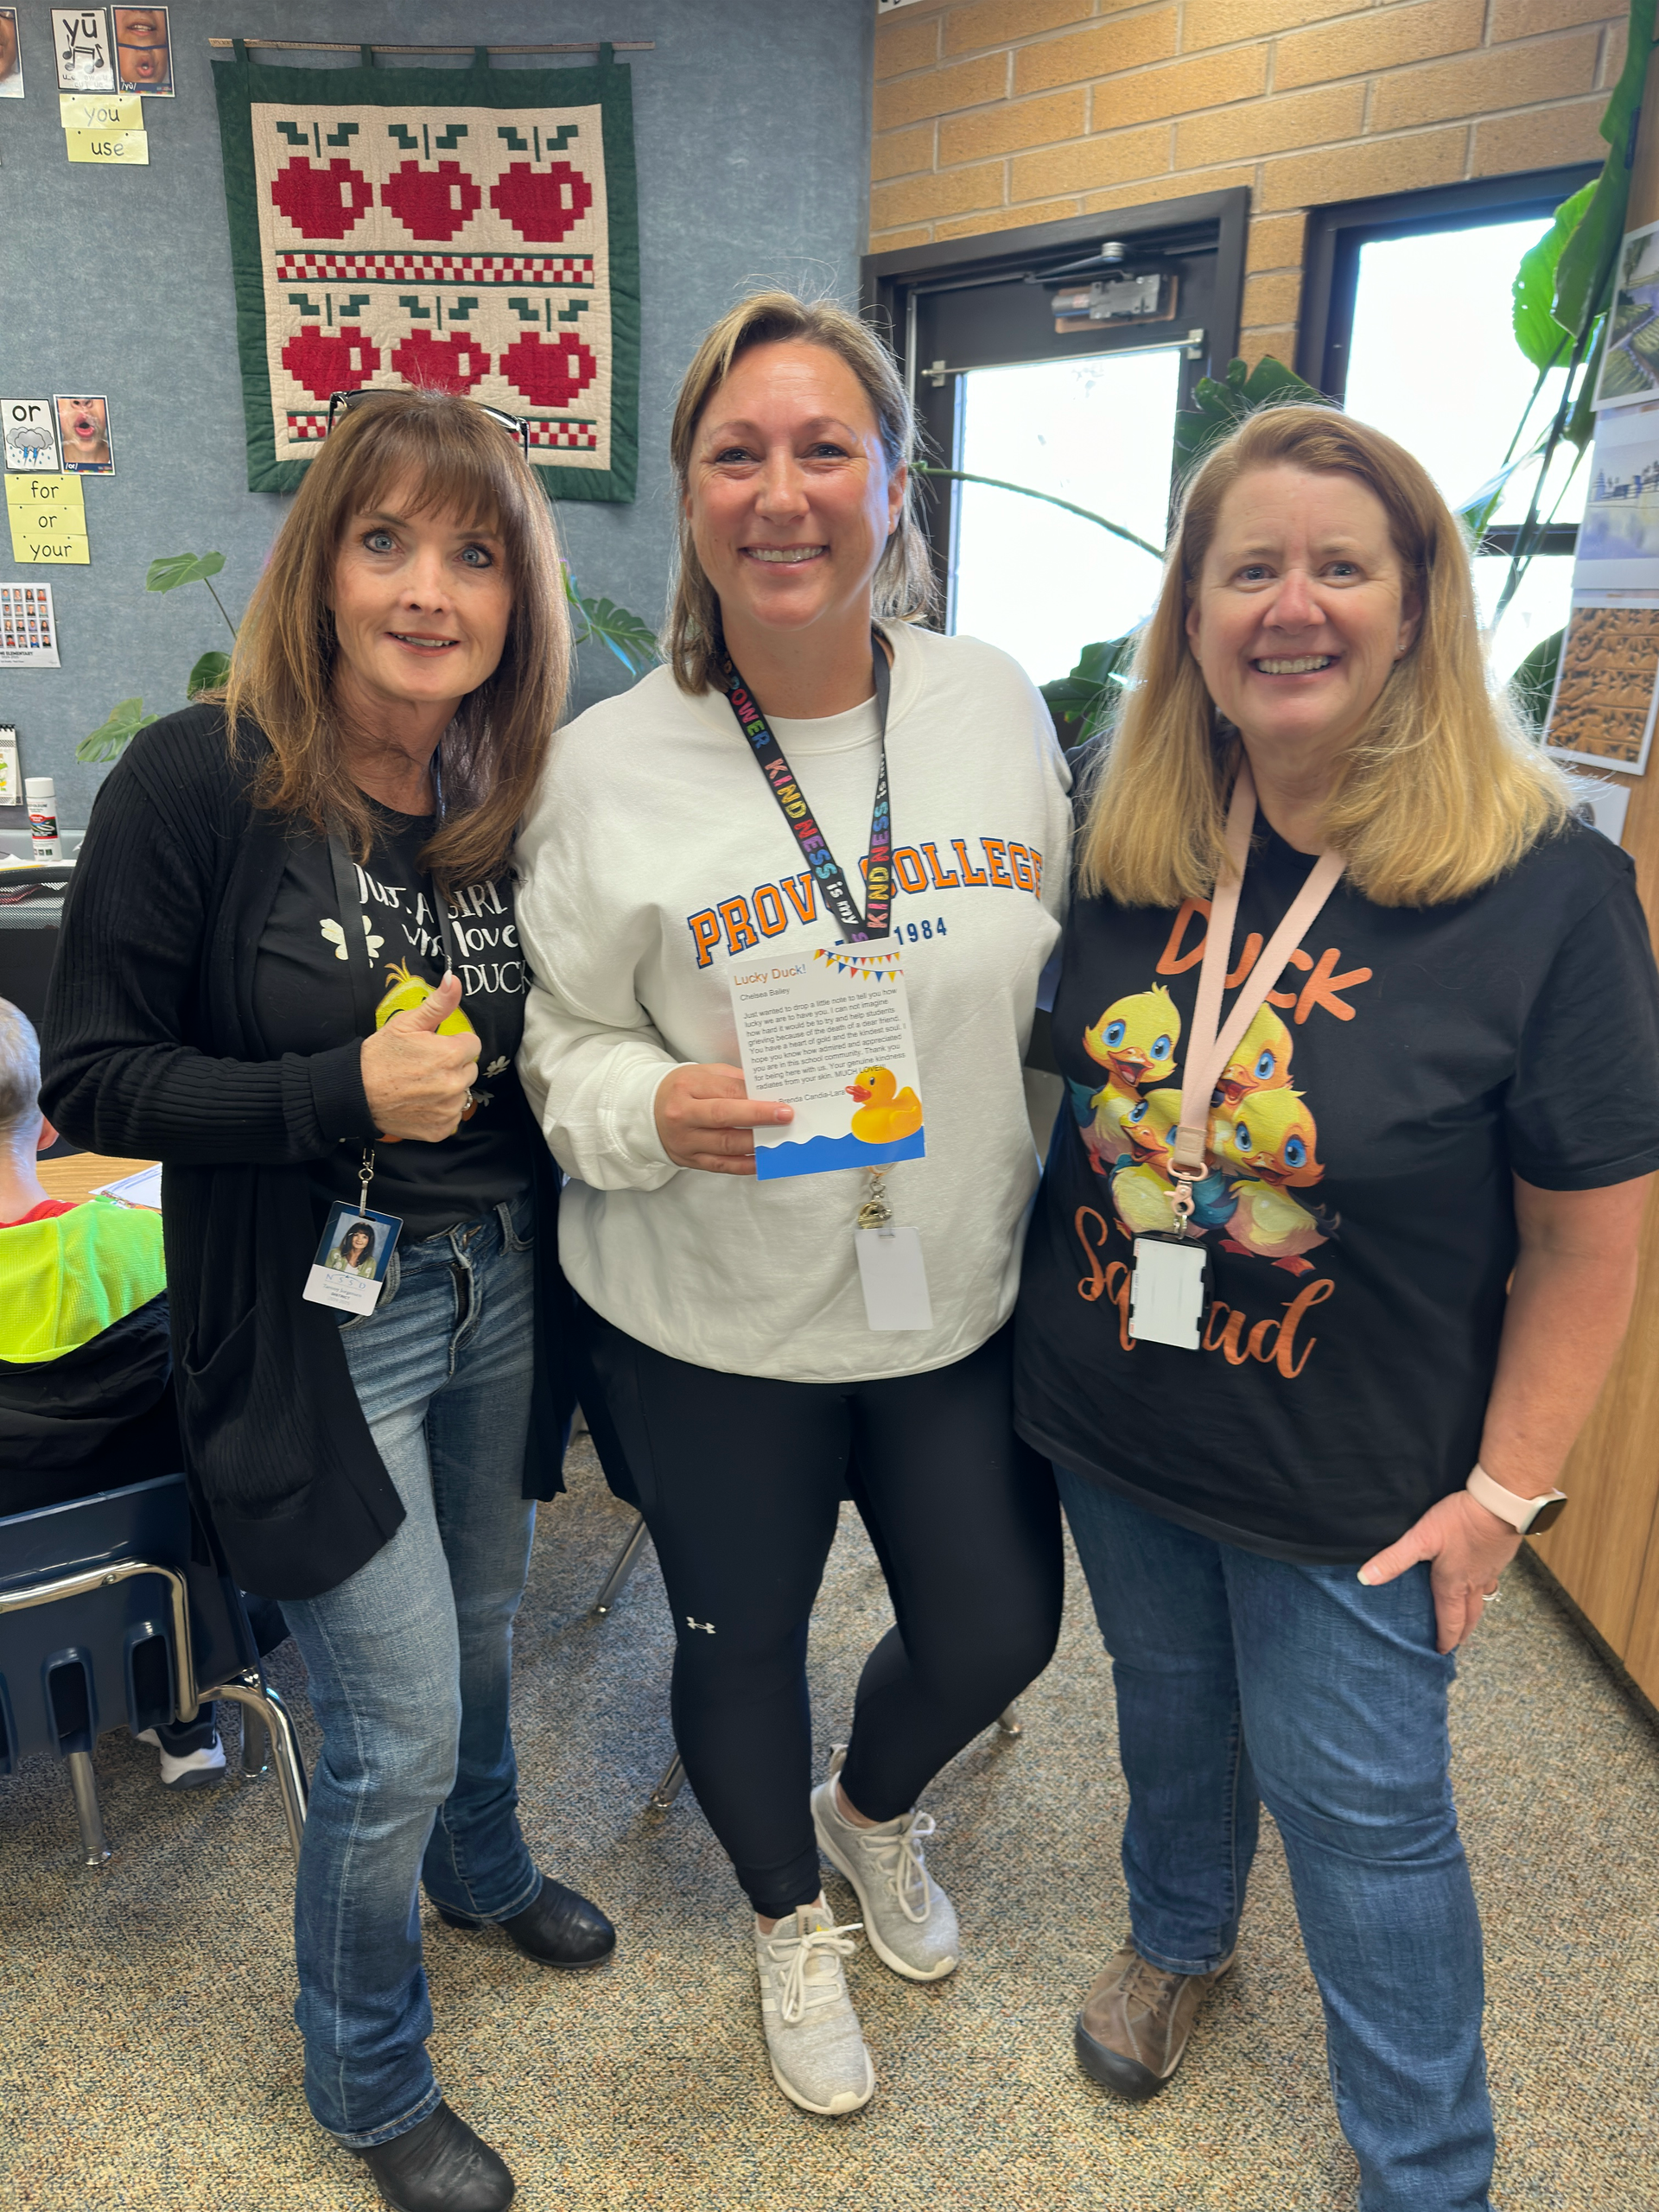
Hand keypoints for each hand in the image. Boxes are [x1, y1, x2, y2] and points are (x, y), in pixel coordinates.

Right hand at [359, 973, 479, 1141]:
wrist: (355, 1093)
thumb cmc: (379, 1056)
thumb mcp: (406, 1024)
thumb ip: (437, 1004)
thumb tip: (456, 981)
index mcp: (451, 1055)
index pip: (472, 1044)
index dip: (453, 1043)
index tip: (434, 1047)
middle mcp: (455, 1084)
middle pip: (469, 1069)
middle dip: (452, 1066)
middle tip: (424, 1067)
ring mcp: (449, 1109)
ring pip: (462, 1094)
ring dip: (448, 1089)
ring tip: (420, 1085)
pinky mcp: (441, 1129)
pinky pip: (452, 1117)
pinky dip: (440, 1112)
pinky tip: (420, 1103)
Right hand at [654, 1062, 791, 1175]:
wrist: (648, 1112)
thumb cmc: (683, 1089)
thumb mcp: (704, 1074)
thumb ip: (733, 1081)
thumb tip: (768, 1092)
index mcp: (687, 1086)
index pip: (727, 1091)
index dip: (756, 1098)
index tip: (782, 1102)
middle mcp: (683, 1114)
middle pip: (724, 1117)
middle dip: (758, 1118)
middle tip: (786, 1118)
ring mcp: (685, 1140)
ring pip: (725, 1145)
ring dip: (756, 1143)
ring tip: (780, 1139)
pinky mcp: (688, 1160)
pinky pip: (720, 1165)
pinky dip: (744, 1165)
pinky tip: (762, 1160)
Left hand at [1358, 1490, 1523, 1652]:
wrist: (1500, 1506)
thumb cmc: (1460, 1522)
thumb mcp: (1421, 1538)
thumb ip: (1394, 1559)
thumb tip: (1365, 1578)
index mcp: (1453, 1585)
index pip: (1449, 1621)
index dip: (1445, 1638)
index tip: (1441, 1651)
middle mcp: (1473, 1584)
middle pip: (1470, 1617)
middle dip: (1462, 1633)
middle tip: (1456, 1644)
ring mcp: (1489, 1572)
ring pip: (1481, 1601)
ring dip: (1473, 1615)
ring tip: (1468, 1620)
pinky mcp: (1499, 1559)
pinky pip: (1490, 1583)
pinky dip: (1483, 1591)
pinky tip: (1480, 1582)